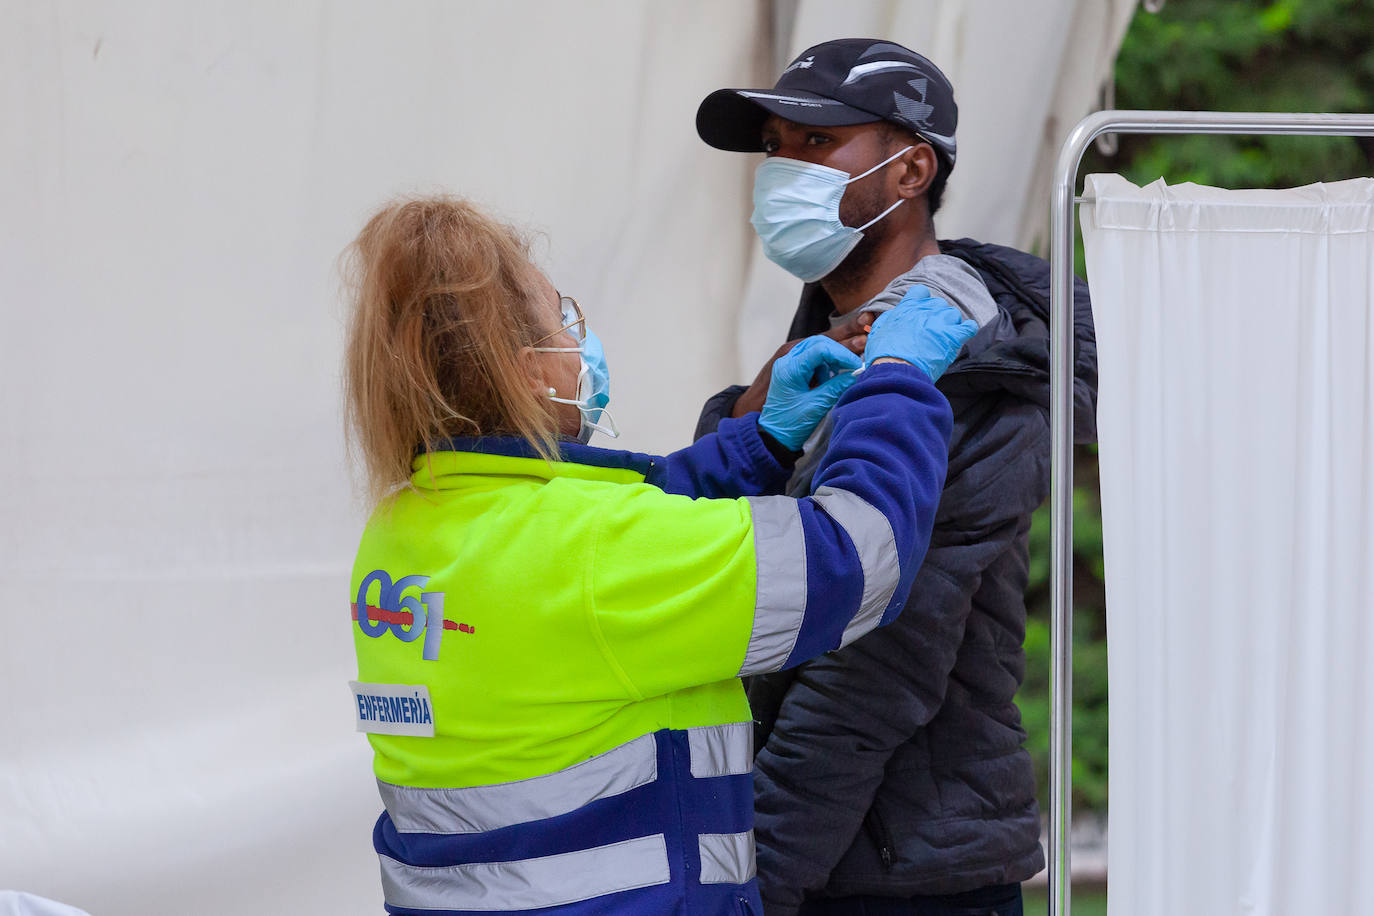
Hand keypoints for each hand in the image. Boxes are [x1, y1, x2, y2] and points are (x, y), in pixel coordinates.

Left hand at [758, 336, 862, 449]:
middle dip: (837, 353)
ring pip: (815, 349)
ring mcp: (788, 365)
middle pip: (817, 343)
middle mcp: (786, 362)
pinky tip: (826, 380)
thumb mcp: (817, 405)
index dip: (841, 354)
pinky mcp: (792, 371)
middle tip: (851, 366)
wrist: (773, 435)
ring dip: (830, 360)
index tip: (854, 364)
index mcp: (790, 369)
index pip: (820, 349)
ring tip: (835, 378)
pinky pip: (811, 359)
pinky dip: (823, 366)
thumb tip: (854, 374)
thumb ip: (837, 387)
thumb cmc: (789, 424)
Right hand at [863, 285, 978, 380]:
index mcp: (908, 307)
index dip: (922, 301)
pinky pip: (969, 327)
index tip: (921, 311)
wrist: (897, 370)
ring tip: (944, 336)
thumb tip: (893, 316)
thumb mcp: (879, 331)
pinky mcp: (953, 336)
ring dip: (950, 324)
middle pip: (938, 304)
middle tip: (931, 330)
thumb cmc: (884, 354)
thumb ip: (889, 319)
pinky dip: (968, 329)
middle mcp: (926, 310)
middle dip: (936, 315)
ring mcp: (941, 322)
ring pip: (953, 314)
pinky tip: (964, 333)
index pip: (920, 292)